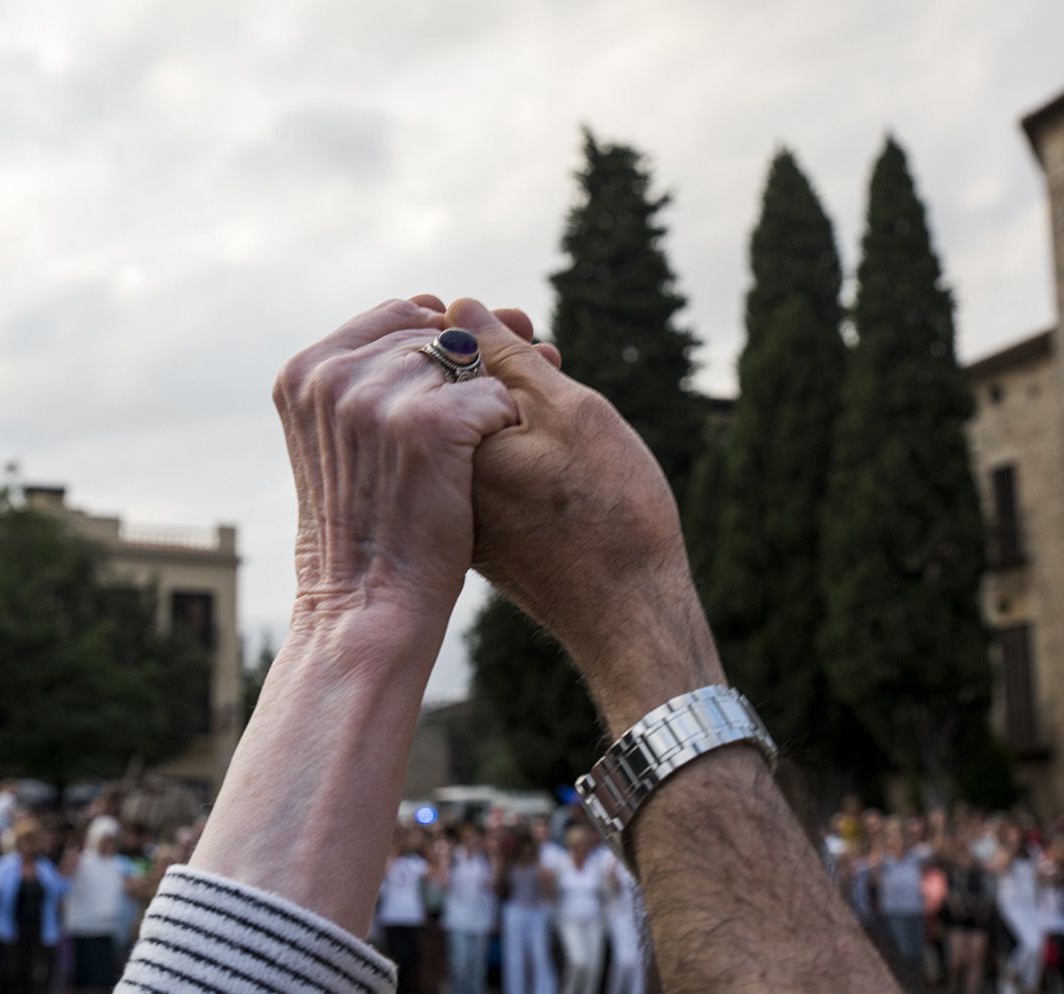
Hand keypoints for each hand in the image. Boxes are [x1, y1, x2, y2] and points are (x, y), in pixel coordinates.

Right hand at [275, 298, 518, 628]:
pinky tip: (491, 462)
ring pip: (467, 363)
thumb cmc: (371, 524)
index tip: (466, 374)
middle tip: (495, 406)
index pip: (394, 315)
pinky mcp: (426, 424)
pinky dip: (503, 426)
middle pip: (433, 334)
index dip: (441, 338)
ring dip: (488, 398)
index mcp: (304, 372)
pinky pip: (492, 395)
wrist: (368, 603)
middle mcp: (333, 375)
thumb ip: (374, 378)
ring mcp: (375, 397)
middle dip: (477, 361)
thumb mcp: (346, 439)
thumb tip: (456, 308)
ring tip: (484, 446)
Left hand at [445, 298, 719, 729]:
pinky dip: (512, 445)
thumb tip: (458, 309)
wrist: (628, 614)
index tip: (534, 335)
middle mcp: (434, 481)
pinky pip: (481, 468)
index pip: (440, 360)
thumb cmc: (608, 512)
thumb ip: (504, 358)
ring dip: (509, 402)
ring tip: (559, 398)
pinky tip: (555, 446)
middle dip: (498, 364)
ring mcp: (453, 511)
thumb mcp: (566, 412)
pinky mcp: (475, 533)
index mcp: (444, 445)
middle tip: (552, 360)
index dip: (490, 333)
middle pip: (448, 396)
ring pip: (468, 430)